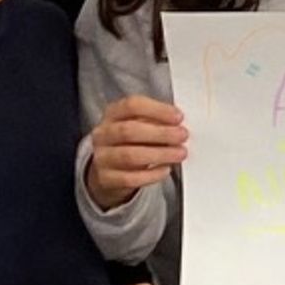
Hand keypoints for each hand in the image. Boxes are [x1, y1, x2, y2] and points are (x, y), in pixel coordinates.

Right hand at [85, 94, 188, 210]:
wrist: (108, 168)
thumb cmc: (130, 141)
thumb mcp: (140, 124)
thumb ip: (157, 121)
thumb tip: (179, 125)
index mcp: (113, 113)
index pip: (131, 105)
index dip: (157, 110)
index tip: (178, 117)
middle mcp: (103, 133)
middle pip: (129, 131)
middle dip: (160, 133)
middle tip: (182, 136)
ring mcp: (102, 157)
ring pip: (129, 155)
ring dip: (159, 154)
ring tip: (179, 153)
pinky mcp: (106, 178)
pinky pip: (129, 178)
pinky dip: (150, 175)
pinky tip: (165, 169)